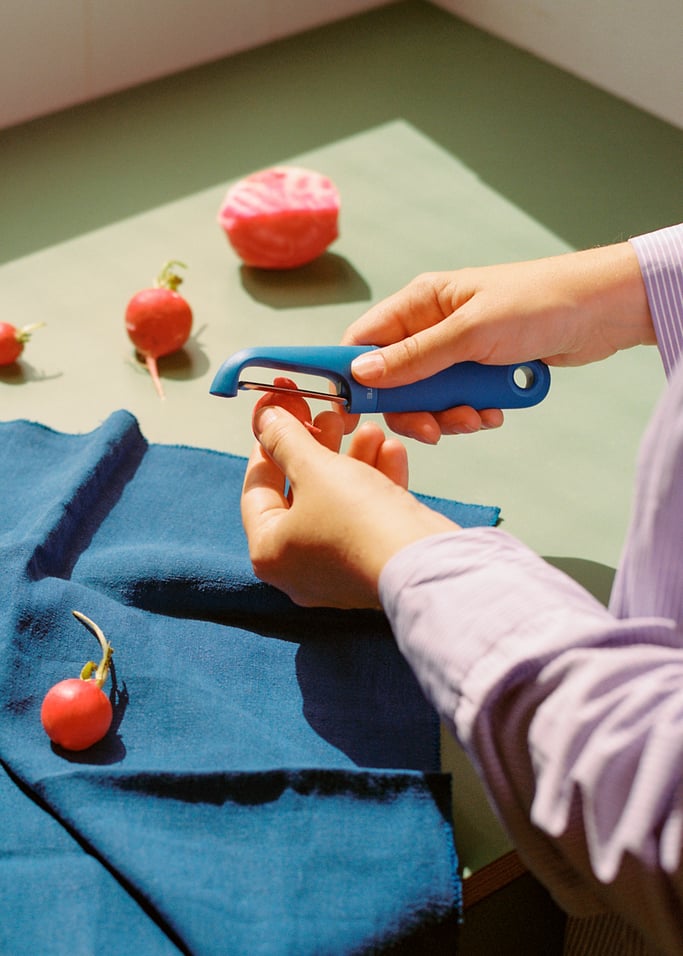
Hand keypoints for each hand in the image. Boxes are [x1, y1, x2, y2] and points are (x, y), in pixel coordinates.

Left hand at [241, 400, 457, 608]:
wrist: (423, 564)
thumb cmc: (359, 522)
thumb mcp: (314, 467)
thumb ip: (285, 439)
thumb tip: (265, 419)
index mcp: (269, 550)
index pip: (257, 487)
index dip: (269, 442)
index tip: (282, 413)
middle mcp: (297, 566)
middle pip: (301, 491)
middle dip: (321, 446)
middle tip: (330, 415)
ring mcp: (337, 567)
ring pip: (338, 500)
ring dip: (354, 458)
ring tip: (371, 428)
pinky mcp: (373, 562)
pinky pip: (366, 516)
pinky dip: (376, 481)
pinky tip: (391, 450)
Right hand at [342, 242, 653, 442]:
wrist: (602, 311)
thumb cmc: (539, 304)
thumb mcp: (470, 333)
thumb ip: (415, 357)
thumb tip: (362, 374)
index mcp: (420, 303)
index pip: (364, 341)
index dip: (352, 377)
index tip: (352, 413)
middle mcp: (432, 326)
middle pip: (394, 381)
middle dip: (414, 410)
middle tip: (435, 429)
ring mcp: (457, 351)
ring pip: (428, 399)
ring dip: (448, 416)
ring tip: (478, 416)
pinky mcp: (481, 371)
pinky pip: (459, 403)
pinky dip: (472, 414)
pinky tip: (495, 412)